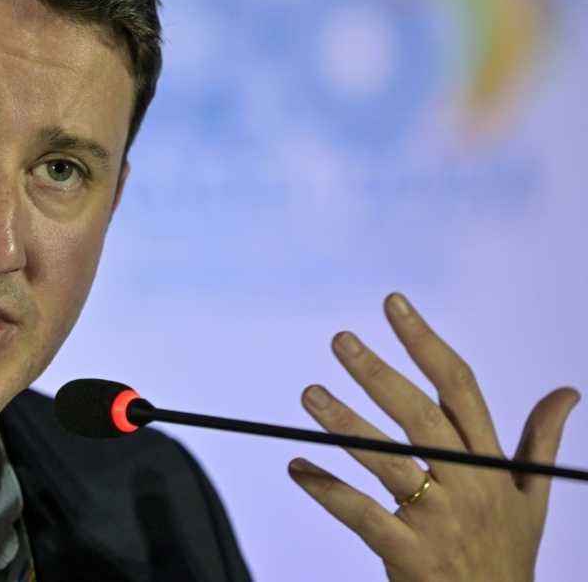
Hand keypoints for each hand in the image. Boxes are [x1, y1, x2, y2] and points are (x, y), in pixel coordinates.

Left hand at [287, 293, 579, 581]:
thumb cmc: (508, 553)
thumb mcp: (533, 497)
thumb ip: (540, 441)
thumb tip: (567, 391)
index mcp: (493, 464)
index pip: (460, 388)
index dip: (426, 342)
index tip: (393, 303)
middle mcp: (469, 485)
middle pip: (420, 417)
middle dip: (379, 374)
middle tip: (341, 340)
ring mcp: (440, 520)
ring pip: (388, 462)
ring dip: (346, 425)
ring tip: (309, 393)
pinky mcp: (410, 554)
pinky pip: (363, 515)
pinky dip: (327, 491)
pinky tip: (297, 468)